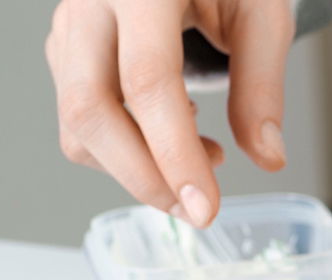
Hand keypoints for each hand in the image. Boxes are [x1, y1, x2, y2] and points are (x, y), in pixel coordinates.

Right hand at [45, 0, 293, 226]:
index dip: (174, 155)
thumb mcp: (261, 15)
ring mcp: (68, 22)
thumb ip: (262, 86)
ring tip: (203, 155)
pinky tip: (171, 131)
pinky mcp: (64, 45)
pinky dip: (124, 146)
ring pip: (77, 122)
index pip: (147, 82)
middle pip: (91, 109)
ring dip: (136, 166)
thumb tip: (267, 157)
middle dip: (144, 177)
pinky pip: (78, 116)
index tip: (205, 209)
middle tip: (197, 209)